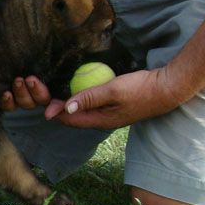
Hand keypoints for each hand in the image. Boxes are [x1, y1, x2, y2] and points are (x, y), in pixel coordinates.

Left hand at [0, 68, 186, 129]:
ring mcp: (105, 112)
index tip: (37, 93)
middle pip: (69, 114)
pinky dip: (75, 95)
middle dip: (51, 103)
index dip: (50, 107)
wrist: (168, 88)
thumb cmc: (142, 89)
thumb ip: (90, 98)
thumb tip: (64, 107)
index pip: (66, 117)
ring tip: (46, 86)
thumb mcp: (113, 90)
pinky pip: (87, 102)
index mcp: (98, 120)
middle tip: (36, 86)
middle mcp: (99, 119)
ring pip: (77, 108)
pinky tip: (70, 84)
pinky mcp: (110, 104)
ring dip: (61, 99)